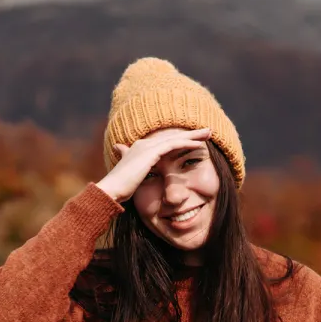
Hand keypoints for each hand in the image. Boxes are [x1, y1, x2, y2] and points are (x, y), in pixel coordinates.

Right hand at [96, 127, 211, 202]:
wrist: (111, 190)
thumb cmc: (121, 190)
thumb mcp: (135, 180)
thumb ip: (143, 176)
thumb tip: (144, 179)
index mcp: (141, 150)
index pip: (166, 142)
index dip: (182, 141)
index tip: (196, 141)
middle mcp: (144, 145)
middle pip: (172, 137)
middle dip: (191, 134)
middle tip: (208, 131)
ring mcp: (147, 147)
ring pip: (175, 138)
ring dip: (193, 135)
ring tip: (208, 133)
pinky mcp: (151, 153)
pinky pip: (173, 145)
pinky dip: (186, 144)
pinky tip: (198, 145)